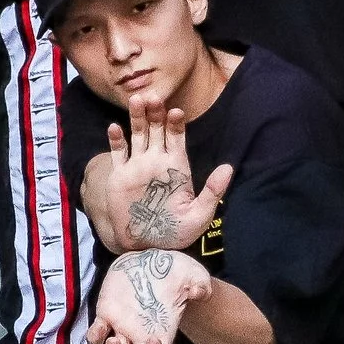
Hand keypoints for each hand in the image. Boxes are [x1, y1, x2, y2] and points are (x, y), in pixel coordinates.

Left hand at [86, 247, 213, 343]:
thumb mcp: (194, 275)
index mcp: (162, 334)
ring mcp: (122, 329)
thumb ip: (200, 285)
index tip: (155, 340)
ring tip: (114, 340)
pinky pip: (96, 336)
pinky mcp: (106, 315)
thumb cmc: (176, 273)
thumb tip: (199, 292)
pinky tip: (100, 326)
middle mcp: (141, 338)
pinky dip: (95, 337)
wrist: (153, 260)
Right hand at [96, 95, 233, 250]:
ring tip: (137, 100)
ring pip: (137, 134)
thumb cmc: (176, 233)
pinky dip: (116, 140)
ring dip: (137, 117)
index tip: (176, 111)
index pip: (177, 137)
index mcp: (176, 166)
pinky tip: (115, 127)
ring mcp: (137, 166)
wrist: (147, 246)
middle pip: (156, 129)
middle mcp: (156, 161)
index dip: (176, 123)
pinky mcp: (120, 176)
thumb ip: (213, 192)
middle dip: (156, 113)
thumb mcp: (199, 215)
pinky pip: (118, 153)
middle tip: (154, 97)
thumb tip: (228, 168)